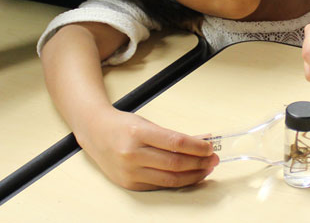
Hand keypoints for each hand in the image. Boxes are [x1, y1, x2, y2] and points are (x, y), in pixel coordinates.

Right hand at [77, 108, 217, 189]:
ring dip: (193, 175)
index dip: (197, 147)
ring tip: (206, 169)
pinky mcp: (129, 184)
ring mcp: (129, 171)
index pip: (175, 142)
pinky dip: (178, 182)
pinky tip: (188, 177)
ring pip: (170, 178)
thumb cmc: (123, 125)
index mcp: (138, 132)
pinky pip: (160, 185)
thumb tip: (202, 142)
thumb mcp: (147, 123)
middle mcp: (132, 153)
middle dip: (199, 163)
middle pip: (175, 163)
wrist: (95, 133)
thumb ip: (173, 135)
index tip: (210, 147)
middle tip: (213, 160)